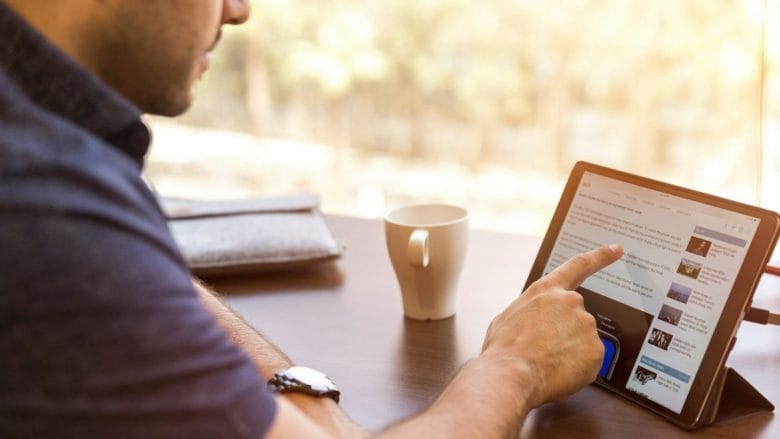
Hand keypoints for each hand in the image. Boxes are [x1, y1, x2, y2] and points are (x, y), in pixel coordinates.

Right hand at [480, 245, 622, 408]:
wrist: (511, 374)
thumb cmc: (504, 348)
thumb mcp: (509, 317)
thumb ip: (532, 311)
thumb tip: (536, 322)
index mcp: (547, 290)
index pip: (579, 266)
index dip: (600, 257)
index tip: (616, 250)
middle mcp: (570, 302)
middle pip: (576, 317)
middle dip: (565, 333)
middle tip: (545, 350)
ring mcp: (586, 325)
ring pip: (583, 340)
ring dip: (569, 351)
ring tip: (546, 362)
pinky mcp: (596, 350)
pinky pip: (589, 360)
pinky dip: (577, 368)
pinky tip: (558, 371)